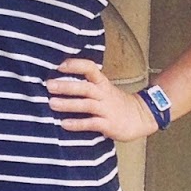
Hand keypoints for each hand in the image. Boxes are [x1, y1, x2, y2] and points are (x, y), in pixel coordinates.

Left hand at [44, 59, 159, 140]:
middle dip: (66, 86)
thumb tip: (59, 81)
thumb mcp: (104, 89)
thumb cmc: (116, 103)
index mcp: (102, 83)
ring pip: (87, 104)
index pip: (90, 68)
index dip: (76, 65)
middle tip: (49, 85)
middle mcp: (104, 94)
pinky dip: (78, 123)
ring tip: (52, 103)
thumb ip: (87, 85)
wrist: (142, 117)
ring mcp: (107, 109)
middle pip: (85, 87)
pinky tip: (64, 124)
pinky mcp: (109, 125)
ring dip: (68, 104)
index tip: (59, 66)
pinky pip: (92, 123)